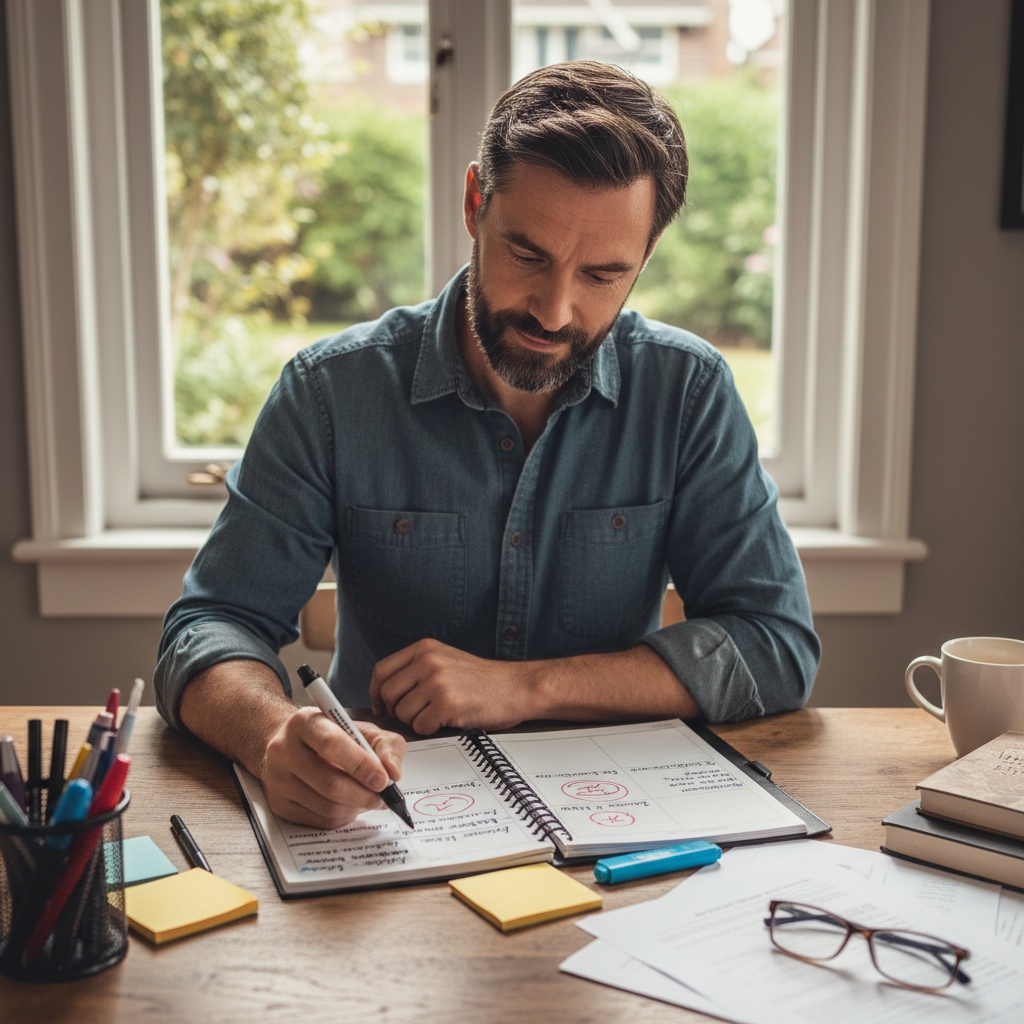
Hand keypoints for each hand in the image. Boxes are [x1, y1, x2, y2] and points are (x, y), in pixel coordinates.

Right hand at [260, 705, 406, 828]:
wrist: (292, 745)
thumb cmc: (333, 736)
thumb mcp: (362, 729)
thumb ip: (386, 745)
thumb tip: (393, 773)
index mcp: (305, 722)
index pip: (331, 745)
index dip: (361, 765)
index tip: (384, 780)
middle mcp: (283, 749)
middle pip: (329, 783)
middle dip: (364, 794)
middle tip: (383, 797)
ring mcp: (277, 779)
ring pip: (326, 806)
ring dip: (356, 808)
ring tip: (368, 799)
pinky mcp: (278, 804)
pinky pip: (318, 821)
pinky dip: (343, 817)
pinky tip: (350, 805)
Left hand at [370, 639, 534, 734]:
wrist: (516, 687)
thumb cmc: (481, 680)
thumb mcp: (445, 660)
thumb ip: (416, 669)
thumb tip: (383, 694)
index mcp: (424, 648)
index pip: (381, 671)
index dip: (377, 693)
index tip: (382, 706)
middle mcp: (428, 661)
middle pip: (388, 694)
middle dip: (397, 711)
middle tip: (416, 716)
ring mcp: (438, 681)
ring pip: (403, 713)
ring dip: (417, 721)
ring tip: (440, 714)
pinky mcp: (448, 703)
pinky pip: (421, 726)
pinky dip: (432, 729)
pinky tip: (449, 720)